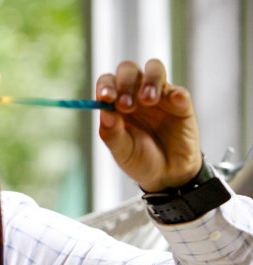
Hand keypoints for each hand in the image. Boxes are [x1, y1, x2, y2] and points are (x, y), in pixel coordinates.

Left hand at [96, 59, 201, 191]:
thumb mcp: (121, 151)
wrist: (167, 174)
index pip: (107, 82)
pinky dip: (176, 93)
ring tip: (148, 100)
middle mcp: (135, 94)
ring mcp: (159, 95)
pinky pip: (179, 91)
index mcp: (116, 103)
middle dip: (126, 83)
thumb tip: (106, 113)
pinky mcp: (181, 103)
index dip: (106, 86)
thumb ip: (112, 133)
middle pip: (128, 70)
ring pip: (154, 69)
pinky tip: (174, 101)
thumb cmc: (139, 159)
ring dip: (150, 80)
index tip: (106, 98)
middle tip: (127, 105)